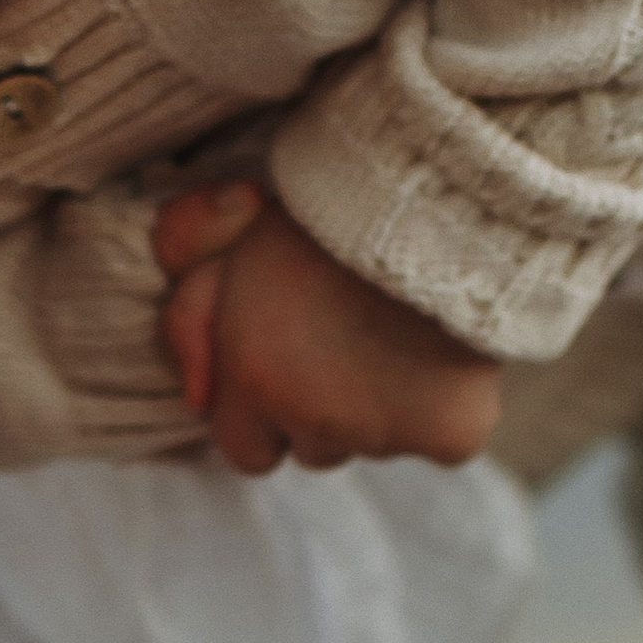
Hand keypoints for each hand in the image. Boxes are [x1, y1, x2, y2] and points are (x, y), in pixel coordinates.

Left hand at [156, 182, 503, 474]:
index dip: (268, 410)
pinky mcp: (452, 435)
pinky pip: (444, 443)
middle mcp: (315, 421)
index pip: (247, 450)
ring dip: (382, 408)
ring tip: (398, 332)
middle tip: (350, 333)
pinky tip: (447, 354)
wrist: (434, 192)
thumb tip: (195, 399)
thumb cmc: (324, 209)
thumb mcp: (228, 243)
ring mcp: (385, 435)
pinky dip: (447, 410)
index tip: (293, 363)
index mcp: (253, 381)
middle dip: (325, 408)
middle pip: (315, 449)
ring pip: (375, 443)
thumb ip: (190, 320)